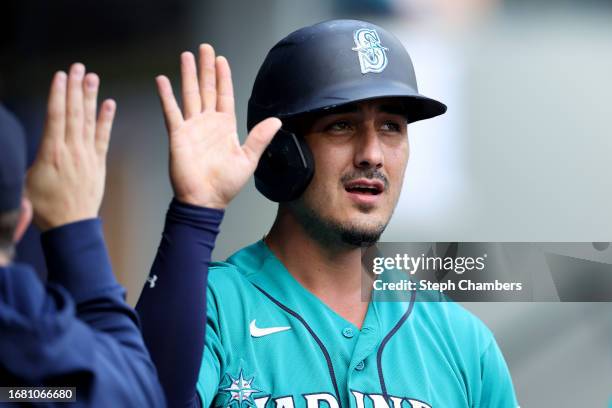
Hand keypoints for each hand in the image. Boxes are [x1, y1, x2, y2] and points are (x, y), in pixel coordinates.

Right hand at [26, 63, 115, 230]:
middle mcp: (71, 150)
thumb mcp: (26, 182)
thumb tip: (21, 149)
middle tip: (79, 67)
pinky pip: (103, 137)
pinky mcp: (98, 163)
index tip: (61, 76)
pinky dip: (106, 120)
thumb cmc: (44, 207)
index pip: (55, 116)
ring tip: (93, 78)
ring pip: (88, 121)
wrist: (71, 225)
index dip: (58, 94)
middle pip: (73, 113)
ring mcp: (87, 156)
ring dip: (90, 98)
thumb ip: (29, 160)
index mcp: (51, 153)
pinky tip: (109, 104)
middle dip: (75, 88)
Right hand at [156, 44, 280, 208]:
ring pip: (190, 94)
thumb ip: (260, 138)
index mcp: (225, 126)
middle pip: (207, 89)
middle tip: (204, 48)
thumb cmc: (226, 184)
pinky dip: (166, 96)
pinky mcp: (178, 135)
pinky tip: (162, 81)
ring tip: (186, 56)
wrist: (205, 200)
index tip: (221, 59)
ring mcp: (192, 127)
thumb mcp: (248, 159)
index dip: (223, 77)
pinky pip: (171, 111)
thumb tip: (277, 121)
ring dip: (187, 75)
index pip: (224, 95)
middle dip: (206, 68)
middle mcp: (208, 123)